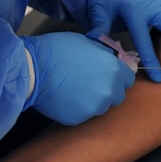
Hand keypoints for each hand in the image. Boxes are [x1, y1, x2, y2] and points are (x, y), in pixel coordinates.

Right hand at [21, 32, 135, 123]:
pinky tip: (66, 98)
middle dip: (108, 89)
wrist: (32, 70)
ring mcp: (95, 107)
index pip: (129, 78)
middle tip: (90, 82)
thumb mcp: (87, 42)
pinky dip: (78, 108)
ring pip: (102, 106)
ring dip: (94, 100)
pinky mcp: (79, 119)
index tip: (110, 74)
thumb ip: (104, 54)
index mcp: (114, 69)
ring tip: (76, 90)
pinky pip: (85, 114)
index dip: (119, 76)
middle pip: (118, 95)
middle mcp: (109, 90)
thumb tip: (111, 59)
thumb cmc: (56, 50)